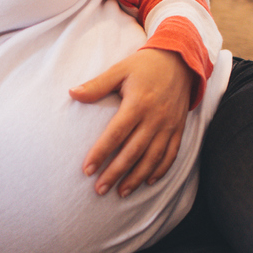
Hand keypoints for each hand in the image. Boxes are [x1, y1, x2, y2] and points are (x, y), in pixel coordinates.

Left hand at [70, 48, 192, 197]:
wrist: (180, 60)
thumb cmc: (145, 65)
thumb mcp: (119, 69)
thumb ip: (97, 85)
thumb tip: (72, 93)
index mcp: (138, 104)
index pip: (116, 134)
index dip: (100, 153)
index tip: (87, 170)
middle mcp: (155, 118)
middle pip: (133, 151)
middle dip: (116, 173)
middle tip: (100, 189)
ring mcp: (168, 126)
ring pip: (152, 158)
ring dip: (137, 177)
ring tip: (121, 192)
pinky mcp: (178, 129)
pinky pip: (171, 154)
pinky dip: (161, 170)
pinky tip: (148, 181)